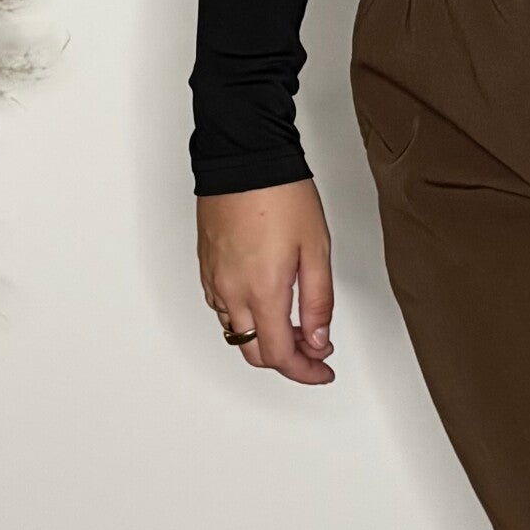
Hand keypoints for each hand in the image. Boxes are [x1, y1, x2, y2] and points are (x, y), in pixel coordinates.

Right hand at [196, 177, 335, 382]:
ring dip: (265, 338)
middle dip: (287, 360)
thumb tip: (319, 340)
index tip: (323, 369)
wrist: (244, 158)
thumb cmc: (281, 194)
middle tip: (314, 349)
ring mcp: (215, 280)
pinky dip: (245, 318)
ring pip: (236, 332)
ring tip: (294, 323)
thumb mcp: (316, 249)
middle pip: (254, 352)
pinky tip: (265, 302)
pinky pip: (222, 309)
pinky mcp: (206, 266)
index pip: (280, 355)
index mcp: (263, 291)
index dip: (305, 371)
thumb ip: (319, 302)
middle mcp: (232, 292)